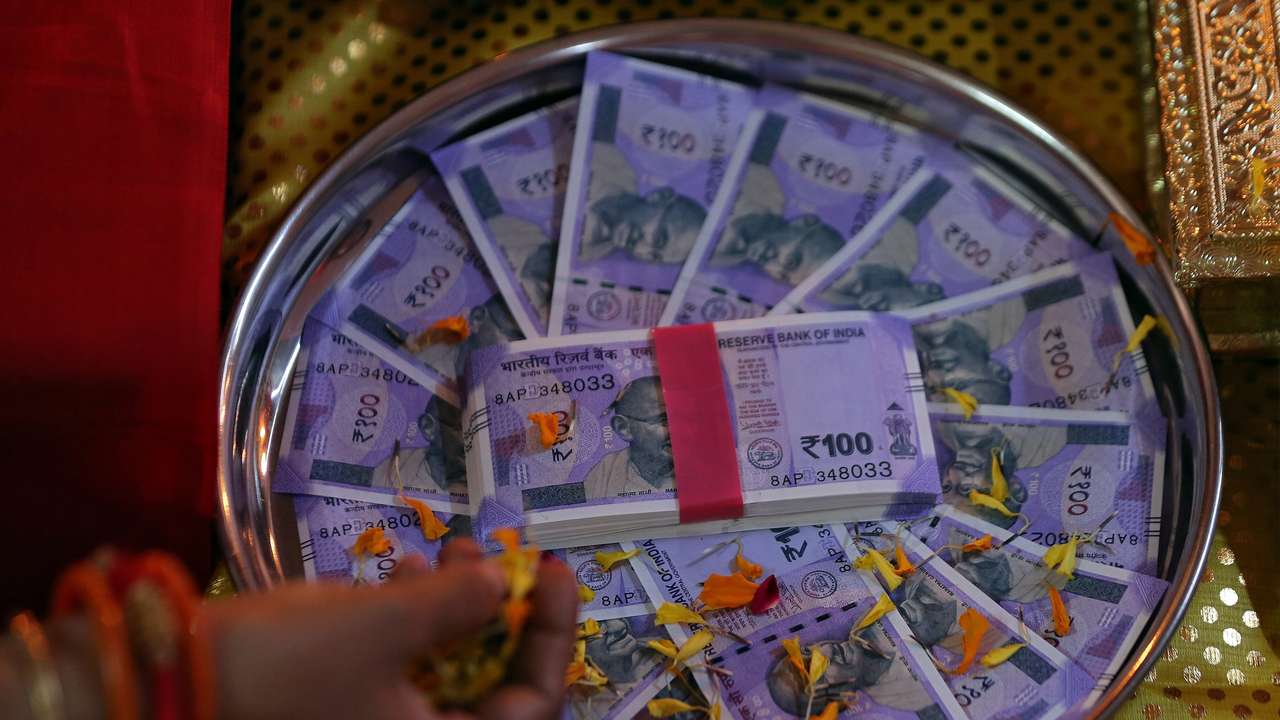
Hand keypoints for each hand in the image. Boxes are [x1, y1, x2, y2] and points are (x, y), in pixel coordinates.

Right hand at [205, 539, 577, 719]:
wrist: (172, 679)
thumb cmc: (285, 663)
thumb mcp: (381, 625)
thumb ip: (457, 604)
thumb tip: (506, 583)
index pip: (535, 703)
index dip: (554, 634)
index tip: (554, 570)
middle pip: (495, 684)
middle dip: (500, 612)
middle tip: (492, 553)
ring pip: (451, 669)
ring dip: (457, 608)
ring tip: (445, 553)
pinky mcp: (353, 704)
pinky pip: (408, 667)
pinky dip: (415, 622)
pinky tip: (401, 576)